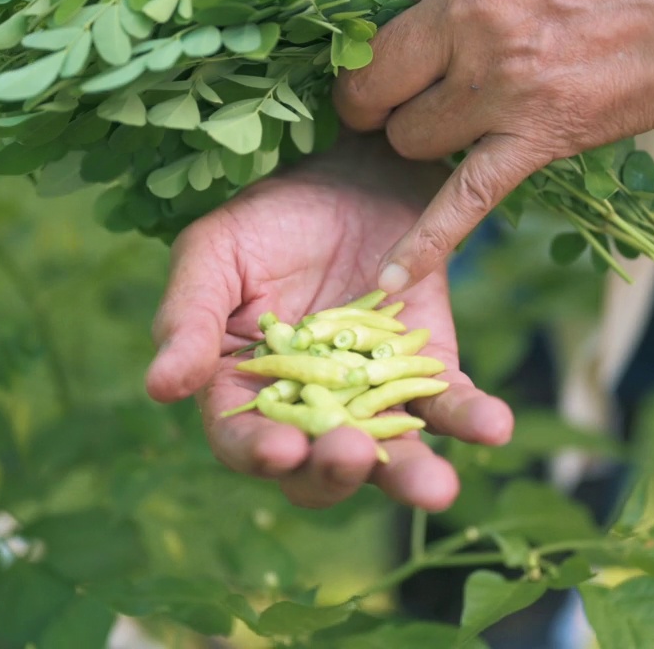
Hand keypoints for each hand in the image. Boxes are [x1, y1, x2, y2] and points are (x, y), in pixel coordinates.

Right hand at [144, 134, 512, 511]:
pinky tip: (493, 427)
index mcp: (245, 389)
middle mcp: (310, 408)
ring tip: (435, 486)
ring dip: (410, 475)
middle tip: (349, 454)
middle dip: (334, 471)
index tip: (279, 449)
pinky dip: (471, 419)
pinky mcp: (430, 370)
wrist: (350, 168)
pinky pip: (450, 405)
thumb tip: (160, 388)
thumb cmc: (267, 214)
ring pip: (389, 454)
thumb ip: (186, 318)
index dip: (258, 452)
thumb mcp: (214, 252)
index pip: (243, 439)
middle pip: (318, 468)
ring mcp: (373, 395)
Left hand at [334, 0, 653, 293]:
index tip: (394, 33)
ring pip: (406, 132)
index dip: (387, 18)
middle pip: (374, 69)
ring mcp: (506, 79)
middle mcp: (474, 9)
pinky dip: (426, 243)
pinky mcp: (544, 136)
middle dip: (373, 88)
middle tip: (385, 95)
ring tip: (449, 124)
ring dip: (416, 134)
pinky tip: (391, 280)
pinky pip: (464, 199)